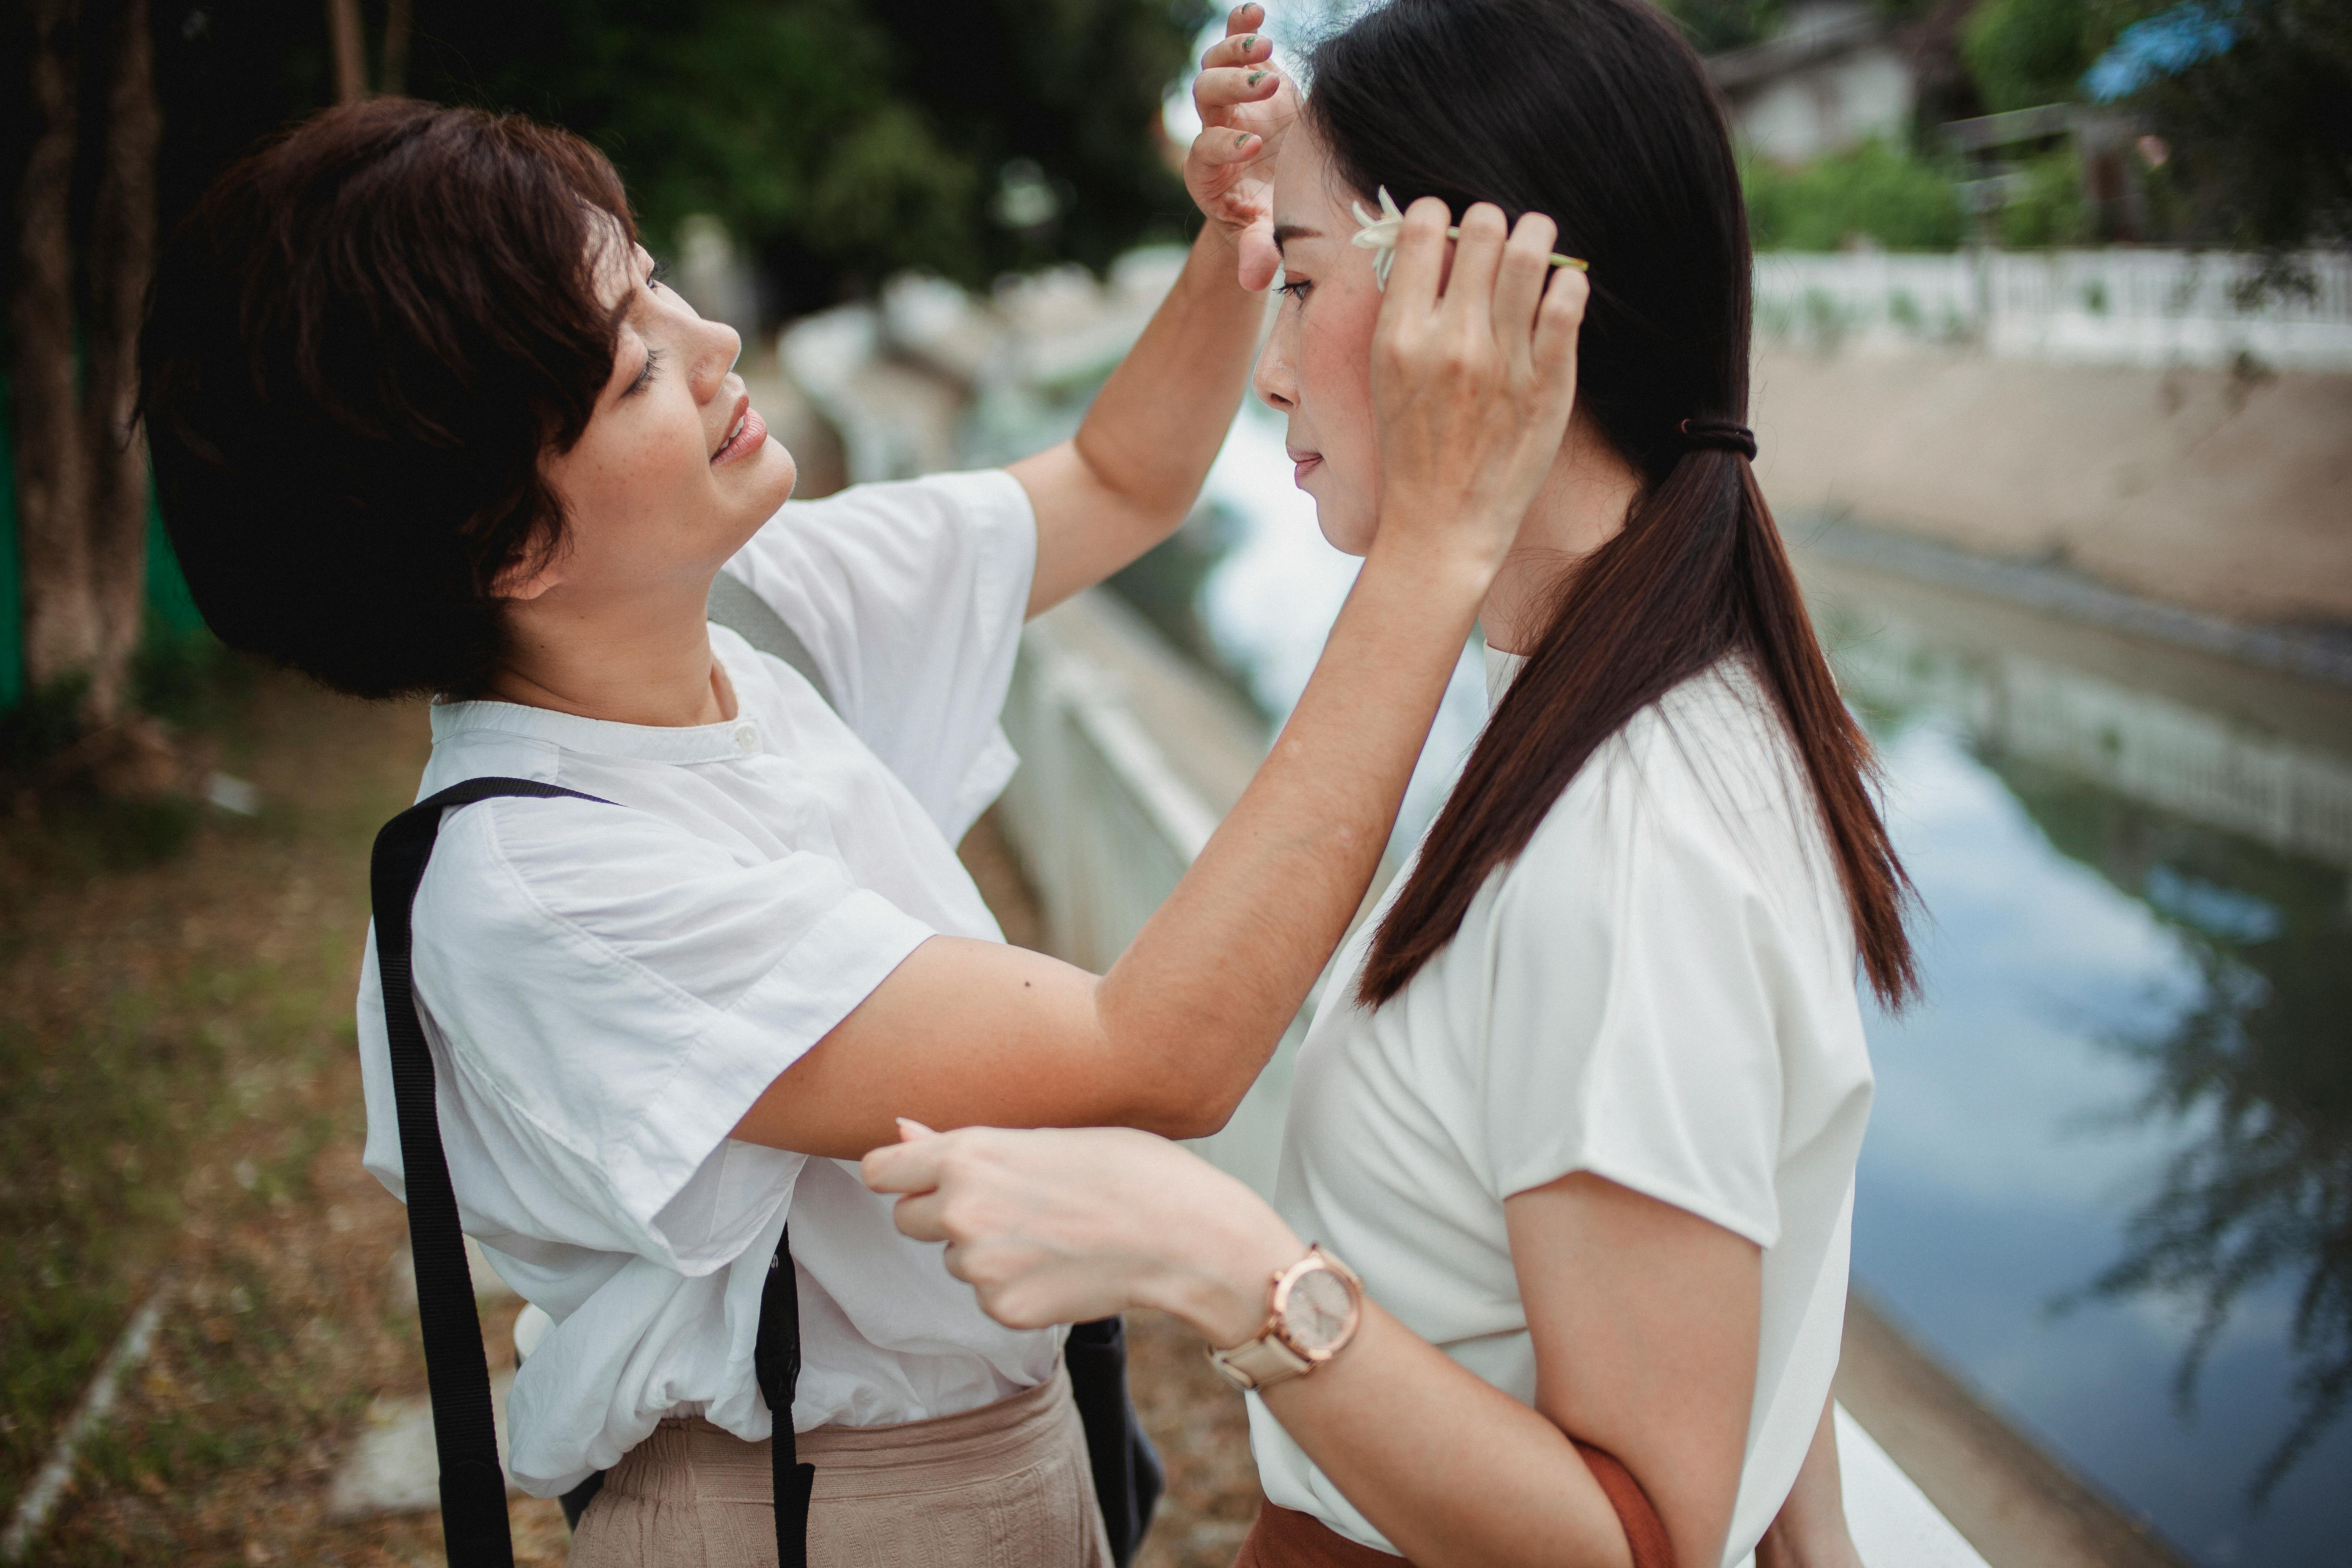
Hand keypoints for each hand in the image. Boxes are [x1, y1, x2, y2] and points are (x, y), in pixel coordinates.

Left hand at [861, 1120, 1301, 1342]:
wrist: (1187, 1236)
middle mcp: (962, 1211)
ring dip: (986, 1250)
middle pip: (909, 1220)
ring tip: (1053, 1232)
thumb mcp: (1048, 1135)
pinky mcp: (1005, 1310)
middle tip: (1010, 1203)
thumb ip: (964, 1144)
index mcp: (969, 1155)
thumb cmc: (1130, 1169)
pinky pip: (988, 1296)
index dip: (900, 1172)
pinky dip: (1016, 1286)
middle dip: (943, 1213)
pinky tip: (1063, 1265)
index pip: (882, 1169)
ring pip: (954, 1260)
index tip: (919, 1177)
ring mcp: (982, 1267)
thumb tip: (901, 1133)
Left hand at [1184, 3, 1299, 291]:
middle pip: (1206, 97)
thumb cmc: (1269, 222)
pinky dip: (1239, 28)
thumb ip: (1259, 252)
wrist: (1274, 196)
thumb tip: (1255, 278)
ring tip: (1264, 44)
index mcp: (1209, 174)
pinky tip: (1254, 13)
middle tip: (1266, 85)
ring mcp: (1231, 103)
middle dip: (1232, 88)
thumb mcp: (1264, 239)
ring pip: (1213, 66)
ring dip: (1235, 52)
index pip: (1206, 151)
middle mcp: (1214, 131)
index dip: (1224, 146)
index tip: (1253, 148)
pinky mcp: (1252, 82)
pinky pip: (1235, 46)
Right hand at [1368, 200, 1588, 574]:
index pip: (1420, 227)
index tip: (1446, 225)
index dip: (1436, 214)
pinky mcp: (1547, 384)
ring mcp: (1503, 361)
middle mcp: (1450, 340)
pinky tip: (1561, 289)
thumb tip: (1429, 249)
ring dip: (1537, 235)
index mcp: (1400, 334)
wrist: (1441, 524)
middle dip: (1491, 220)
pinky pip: (1566, 305)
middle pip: (1482, 229)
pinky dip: (1567, 284)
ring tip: (1537, 239)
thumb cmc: (1411, 448)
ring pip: (1529, 254)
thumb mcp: (1386, 375)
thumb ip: (1406, 311)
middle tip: (1497, 235)